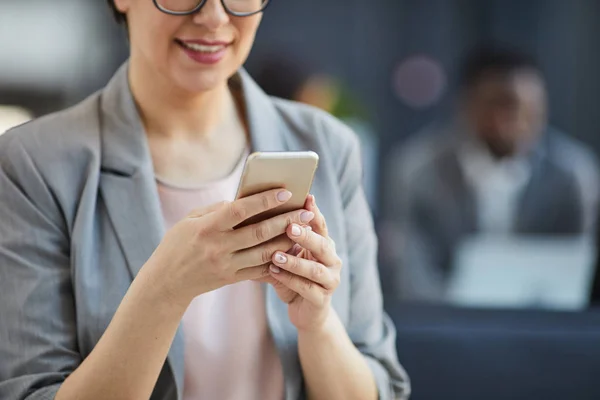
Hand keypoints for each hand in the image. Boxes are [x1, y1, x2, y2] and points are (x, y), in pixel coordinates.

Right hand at [143, 189, 314, 307]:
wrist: (166, 282)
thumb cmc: (178, 244)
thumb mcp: (190, 220)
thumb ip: (217, 209)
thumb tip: (245, 200)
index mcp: (207, 227)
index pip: (240, 211)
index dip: (264, 201)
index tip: (285, 192)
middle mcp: (218, 247)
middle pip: (259, 233)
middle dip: (286, 221)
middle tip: (306, 211)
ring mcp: (226, 265)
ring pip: (265, 253)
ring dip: (288, 240)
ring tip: (306, 229)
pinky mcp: (232, 278)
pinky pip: (260, 269)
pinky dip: (278, 259)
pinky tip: (293, 249)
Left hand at [267, 195, 342, 332]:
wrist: (304, 311)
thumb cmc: (293, 277)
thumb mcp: (289, 255)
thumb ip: (281, 239)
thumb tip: (256, 215)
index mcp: (325, 245)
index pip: (321, 225)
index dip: (314, 212)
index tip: (305, 197)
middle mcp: (332, 260)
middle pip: (322, 245)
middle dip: (306, 236)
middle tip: (289, 227)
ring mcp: (330, 280)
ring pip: (315, 269)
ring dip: (295, 262)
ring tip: (275, 255)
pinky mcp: (322, 299)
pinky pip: (306, 288)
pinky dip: (289, 280)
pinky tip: (274, 272)